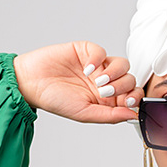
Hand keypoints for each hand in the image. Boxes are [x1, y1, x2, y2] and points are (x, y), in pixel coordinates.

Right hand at [12, 43, 139, 124]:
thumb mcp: (86, 113)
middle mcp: (105, 82)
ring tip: (97, 81)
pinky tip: (86, 69)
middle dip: (122, 86)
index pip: (131, 95)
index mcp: (107, 100)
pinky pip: (102, 51)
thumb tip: (133, 115)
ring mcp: (97, 66)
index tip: (127, 101)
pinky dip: (97, 59)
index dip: (134, 97)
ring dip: (114, 73)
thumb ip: (111, 115)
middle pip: (130, 79)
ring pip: (122, 64)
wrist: (32, 83)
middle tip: (104, 91)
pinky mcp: (86, 51)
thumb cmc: (56, 100)